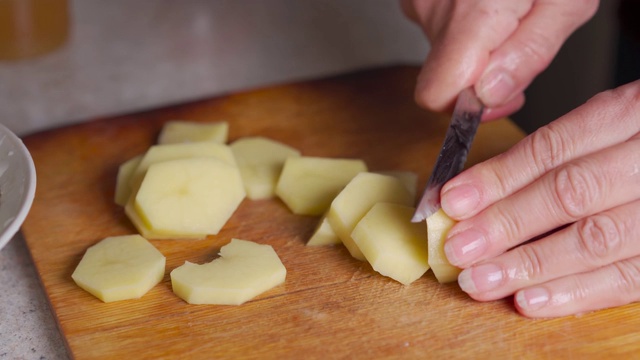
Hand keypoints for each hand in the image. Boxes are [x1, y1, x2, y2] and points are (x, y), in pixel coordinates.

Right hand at [400, 0, 597, 119]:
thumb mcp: (567, 3)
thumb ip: (529, 54)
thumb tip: (491, 94)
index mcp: (473, 14)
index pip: (436, 93)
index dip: (467, 106)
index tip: (499, 95)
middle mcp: (435, 8)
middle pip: (444, 74)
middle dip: (481, 74)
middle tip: (521, 43)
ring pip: (442, 51)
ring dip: (475, 47)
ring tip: (508, 11)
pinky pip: (436, 26)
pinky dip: (463, 25)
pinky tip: (487, 2)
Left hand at [440, 79, 639, 317]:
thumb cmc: (636, 142)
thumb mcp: (608, 123)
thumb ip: (553, 152)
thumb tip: (476, 192)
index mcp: (631, 114)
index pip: (554, 149)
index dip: (499, 178)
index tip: (453, 201)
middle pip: (571, 193)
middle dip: (506, 223)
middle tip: (458, 247)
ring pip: (596, 240)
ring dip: (529, 264)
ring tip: (480, 280)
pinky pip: (629, 279)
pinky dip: (575, 292)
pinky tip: (528, 300)